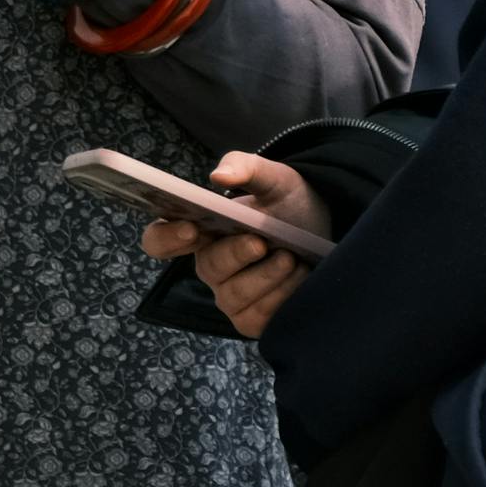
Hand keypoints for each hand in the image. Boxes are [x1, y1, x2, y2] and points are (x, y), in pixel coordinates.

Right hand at [135, 152, 329, 340]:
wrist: (326, 233)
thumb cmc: (289, 205)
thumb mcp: (273, 178)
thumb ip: (245, 168)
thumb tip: (218, 176)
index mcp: (200, 230)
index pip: (159, 240)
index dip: (166, 237)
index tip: (192, 228)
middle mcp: (210, 265)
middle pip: (206, 268)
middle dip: (235, 255)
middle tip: (261, 242)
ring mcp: (229, 296)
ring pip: (234, 295)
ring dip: (267, 276)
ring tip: (292, 257)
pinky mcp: (252, 319)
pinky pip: (257, 316)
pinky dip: (281, 296)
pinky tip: (299, 276)